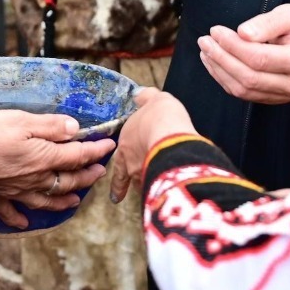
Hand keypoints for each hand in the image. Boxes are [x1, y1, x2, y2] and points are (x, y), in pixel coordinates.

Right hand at [0, 110, 115, 229]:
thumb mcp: (21, 120)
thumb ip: (50, 126)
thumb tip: (75, 129)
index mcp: (45, 158)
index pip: (77, 155)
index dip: (95, 150)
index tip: (109, 145)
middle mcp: (36, 179)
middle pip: (68, 180)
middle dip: (86, 176)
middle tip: (99, 172)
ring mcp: (17, 192)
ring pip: (47, 200)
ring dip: (64, 200)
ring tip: (76, 200)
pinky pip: (12, 214)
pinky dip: (20, 219)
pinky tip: (25, 223)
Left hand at [110, 88, 193, 203]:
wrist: (171, 138)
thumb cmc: (160, 119)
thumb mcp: (154, 100)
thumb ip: (147, 99)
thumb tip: (140, 95)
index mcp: (125, 145)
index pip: (118, 165)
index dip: (117, 179)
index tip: (114, 194)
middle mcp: (131, 166)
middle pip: (131, 176)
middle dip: (136, 180)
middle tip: (135, 191)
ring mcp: (144, 178)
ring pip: (146, 184)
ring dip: (152, 183)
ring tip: (160, 187)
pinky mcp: (160, 186)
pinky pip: (162, 189)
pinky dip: (167, 188)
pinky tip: (174, 190)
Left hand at [198, 4, 289, 104]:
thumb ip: (268, 22)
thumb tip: (242, 33)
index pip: (260, 58)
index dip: (233, 46)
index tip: (216, 31)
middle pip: (249, 77)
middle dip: (221, 58)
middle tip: (205, 41)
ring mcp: (285, 96)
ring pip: (244, 90)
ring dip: (219, 70)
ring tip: (206, 51)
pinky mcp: (275, 100)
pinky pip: (245, 95)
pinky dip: (225, 80)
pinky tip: (215, 64)